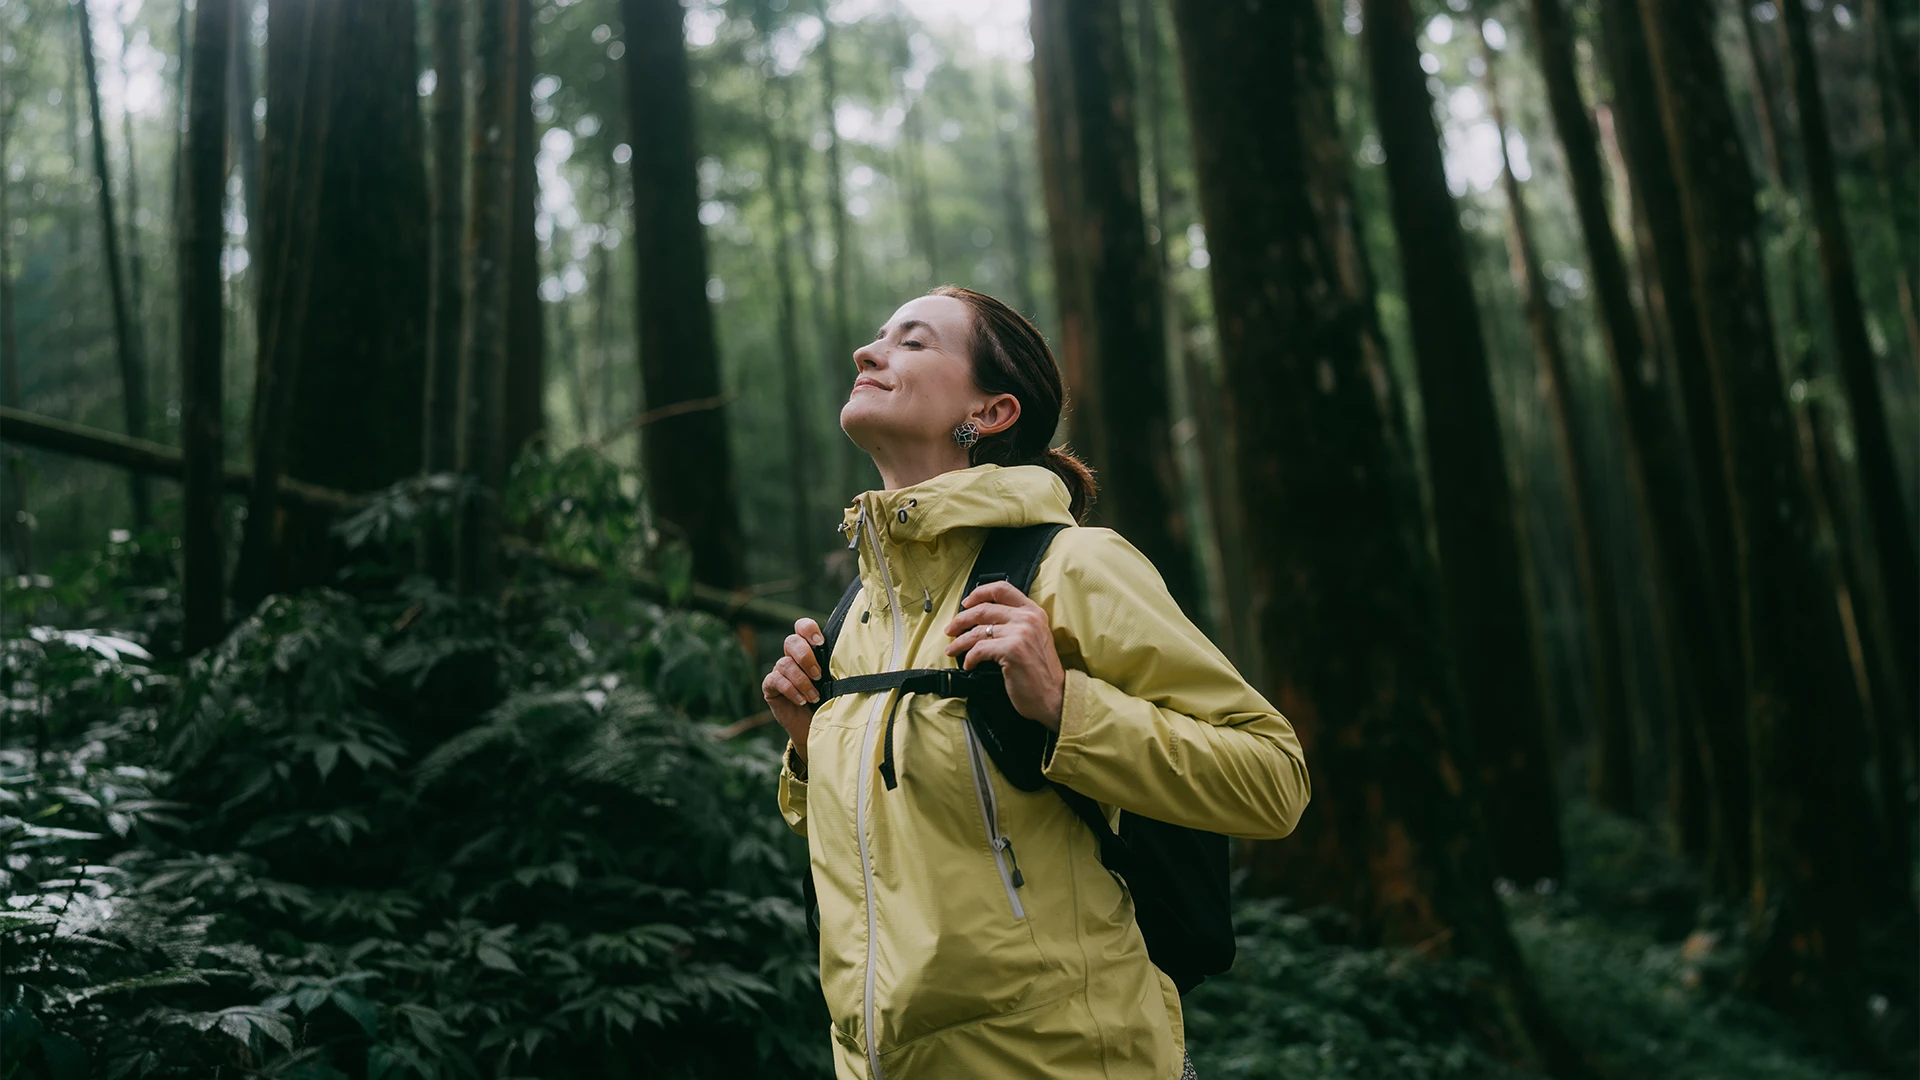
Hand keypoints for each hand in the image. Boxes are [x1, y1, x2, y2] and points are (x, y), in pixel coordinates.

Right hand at [762, 617, 824, 762]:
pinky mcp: (771, 687)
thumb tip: (856, 657)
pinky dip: (790, 690)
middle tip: (818, 674)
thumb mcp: (837, 681)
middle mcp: (792, 657)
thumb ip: (838, 666)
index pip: (802, 627)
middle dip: (805, 656)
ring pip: (784, 663)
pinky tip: (801, 701)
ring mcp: (779, 671)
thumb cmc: (830, 700)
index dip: (808, 629)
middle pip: (791, 641)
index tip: (820, 641)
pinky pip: (775, 680)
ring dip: (801, 680)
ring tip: (814, 696)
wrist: (816, 728)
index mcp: (809, 649)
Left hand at [943, 581, 1064, 729]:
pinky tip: (968, 664)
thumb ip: (1015, 623)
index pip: (1002, 589)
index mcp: (1033, 612)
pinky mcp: (1012, 649)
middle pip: (983, 609)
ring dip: (959, 641)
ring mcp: (1020, 633)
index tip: (966, 603)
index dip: (979, 593)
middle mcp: (1028, 618)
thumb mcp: (1033, 638)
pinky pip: (979, 649)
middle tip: (950, 630)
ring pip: (977, 631)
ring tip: (952, 649)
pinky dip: (969, 658)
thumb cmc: (1040, 672)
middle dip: (960, 620)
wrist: (1054, 696)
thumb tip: (982, 620)